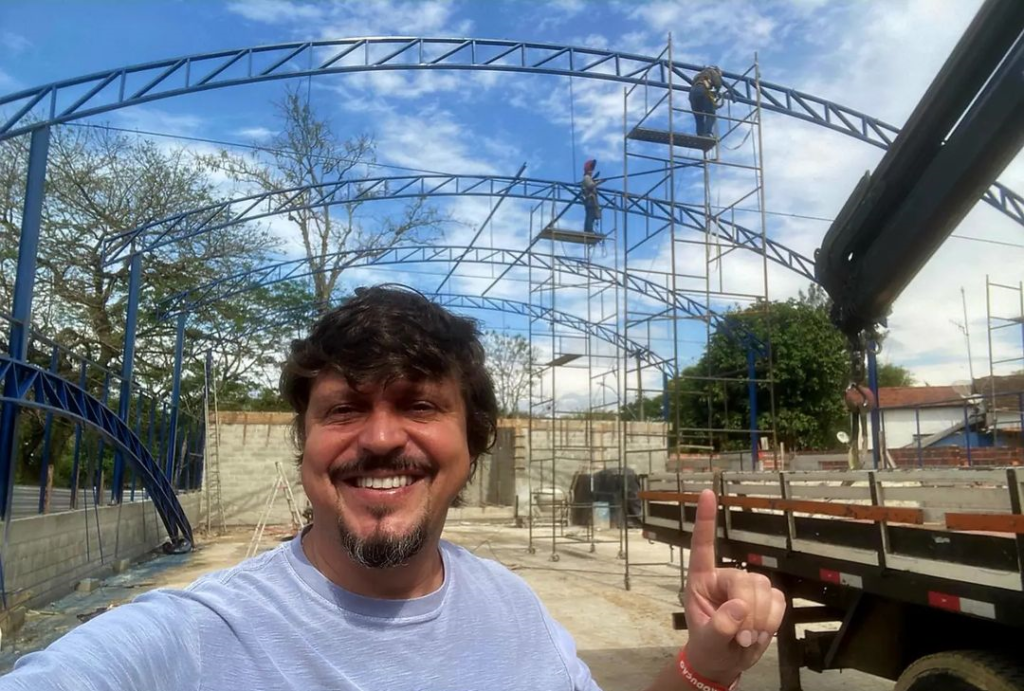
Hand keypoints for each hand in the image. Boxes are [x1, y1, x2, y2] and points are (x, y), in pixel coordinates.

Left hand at [682, 490, 785, 685]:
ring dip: (761, 619)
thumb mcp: (707, 642)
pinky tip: (760, 632)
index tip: (706, 492)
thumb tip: (738, 606)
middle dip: (748, 612)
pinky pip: (778, 601)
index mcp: (701, 580)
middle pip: (746, 580)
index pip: (703, 545)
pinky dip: (773, 621)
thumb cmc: (709, 647)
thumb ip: (719, 626)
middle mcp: (725, 577)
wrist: (726, 662)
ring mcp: (748, 586)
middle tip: (741, 638)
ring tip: (747, 638)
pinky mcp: (767, 597)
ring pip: (764, 588)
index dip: (705, 519)